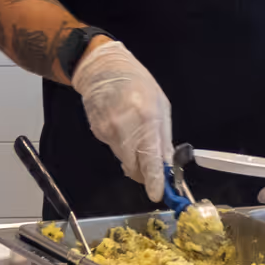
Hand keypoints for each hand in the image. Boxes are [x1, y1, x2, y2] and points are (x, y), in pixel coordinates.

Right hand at [70, 40, 173, 200]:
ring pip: (124, 160)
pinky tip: (123, 129)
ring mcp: (108, 132)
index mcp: (146, 120)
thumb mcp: (160, 106)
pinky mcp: (98, 133)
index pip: (151, 161)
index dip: (155, 181)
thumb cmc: (137, 83)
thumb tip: (167, 164)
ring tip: (137, 138)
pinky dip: (122, 146)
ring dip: (134, 158)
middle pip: (135, 167)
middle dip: (145, 173)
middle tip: (152, 170)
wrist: (102, 68)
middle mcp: (125, 129)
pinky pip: (114, 149)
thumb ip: (163, 137)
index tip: (158, 195)